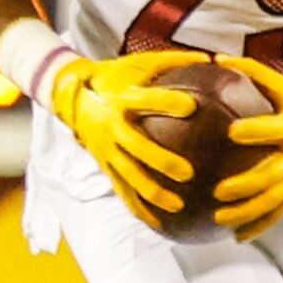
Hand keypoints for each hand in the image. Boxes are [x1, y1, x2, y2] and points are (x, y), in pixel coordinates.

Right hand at [45, 48, 207, 229]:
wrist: (70, 93)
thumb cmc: (115, 76)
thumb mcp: (139, 63)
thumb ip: (175, 61)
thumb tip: (212, 58)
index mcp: (121, 98)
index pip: (144, 100)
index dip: (166, 102)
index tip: (192, 106)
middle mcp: (111, 126)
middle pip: (137, 148)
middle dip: (161, 162)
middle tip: (189, 173)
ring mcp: (106, 150)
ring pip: (128, 176)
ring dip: (152, 194)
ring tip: (178, 207)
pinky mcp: (104, 166)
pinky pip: (121, 191)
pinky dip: (139, 209)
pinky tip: (160, 225)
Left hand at [213, 55, 282, 239]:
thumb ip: (254, 73)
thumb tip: (218, 57)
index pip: (274, 130)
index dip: (256, 131)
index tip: (231, 132)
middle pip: (271, 175)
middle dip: (246, 185)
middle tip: (219, 191)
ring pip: (273, 201)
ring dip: (246, 213)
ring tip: (219, 218)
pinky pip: (278, 214)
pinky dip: (258, 227)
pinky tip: (236, 237)